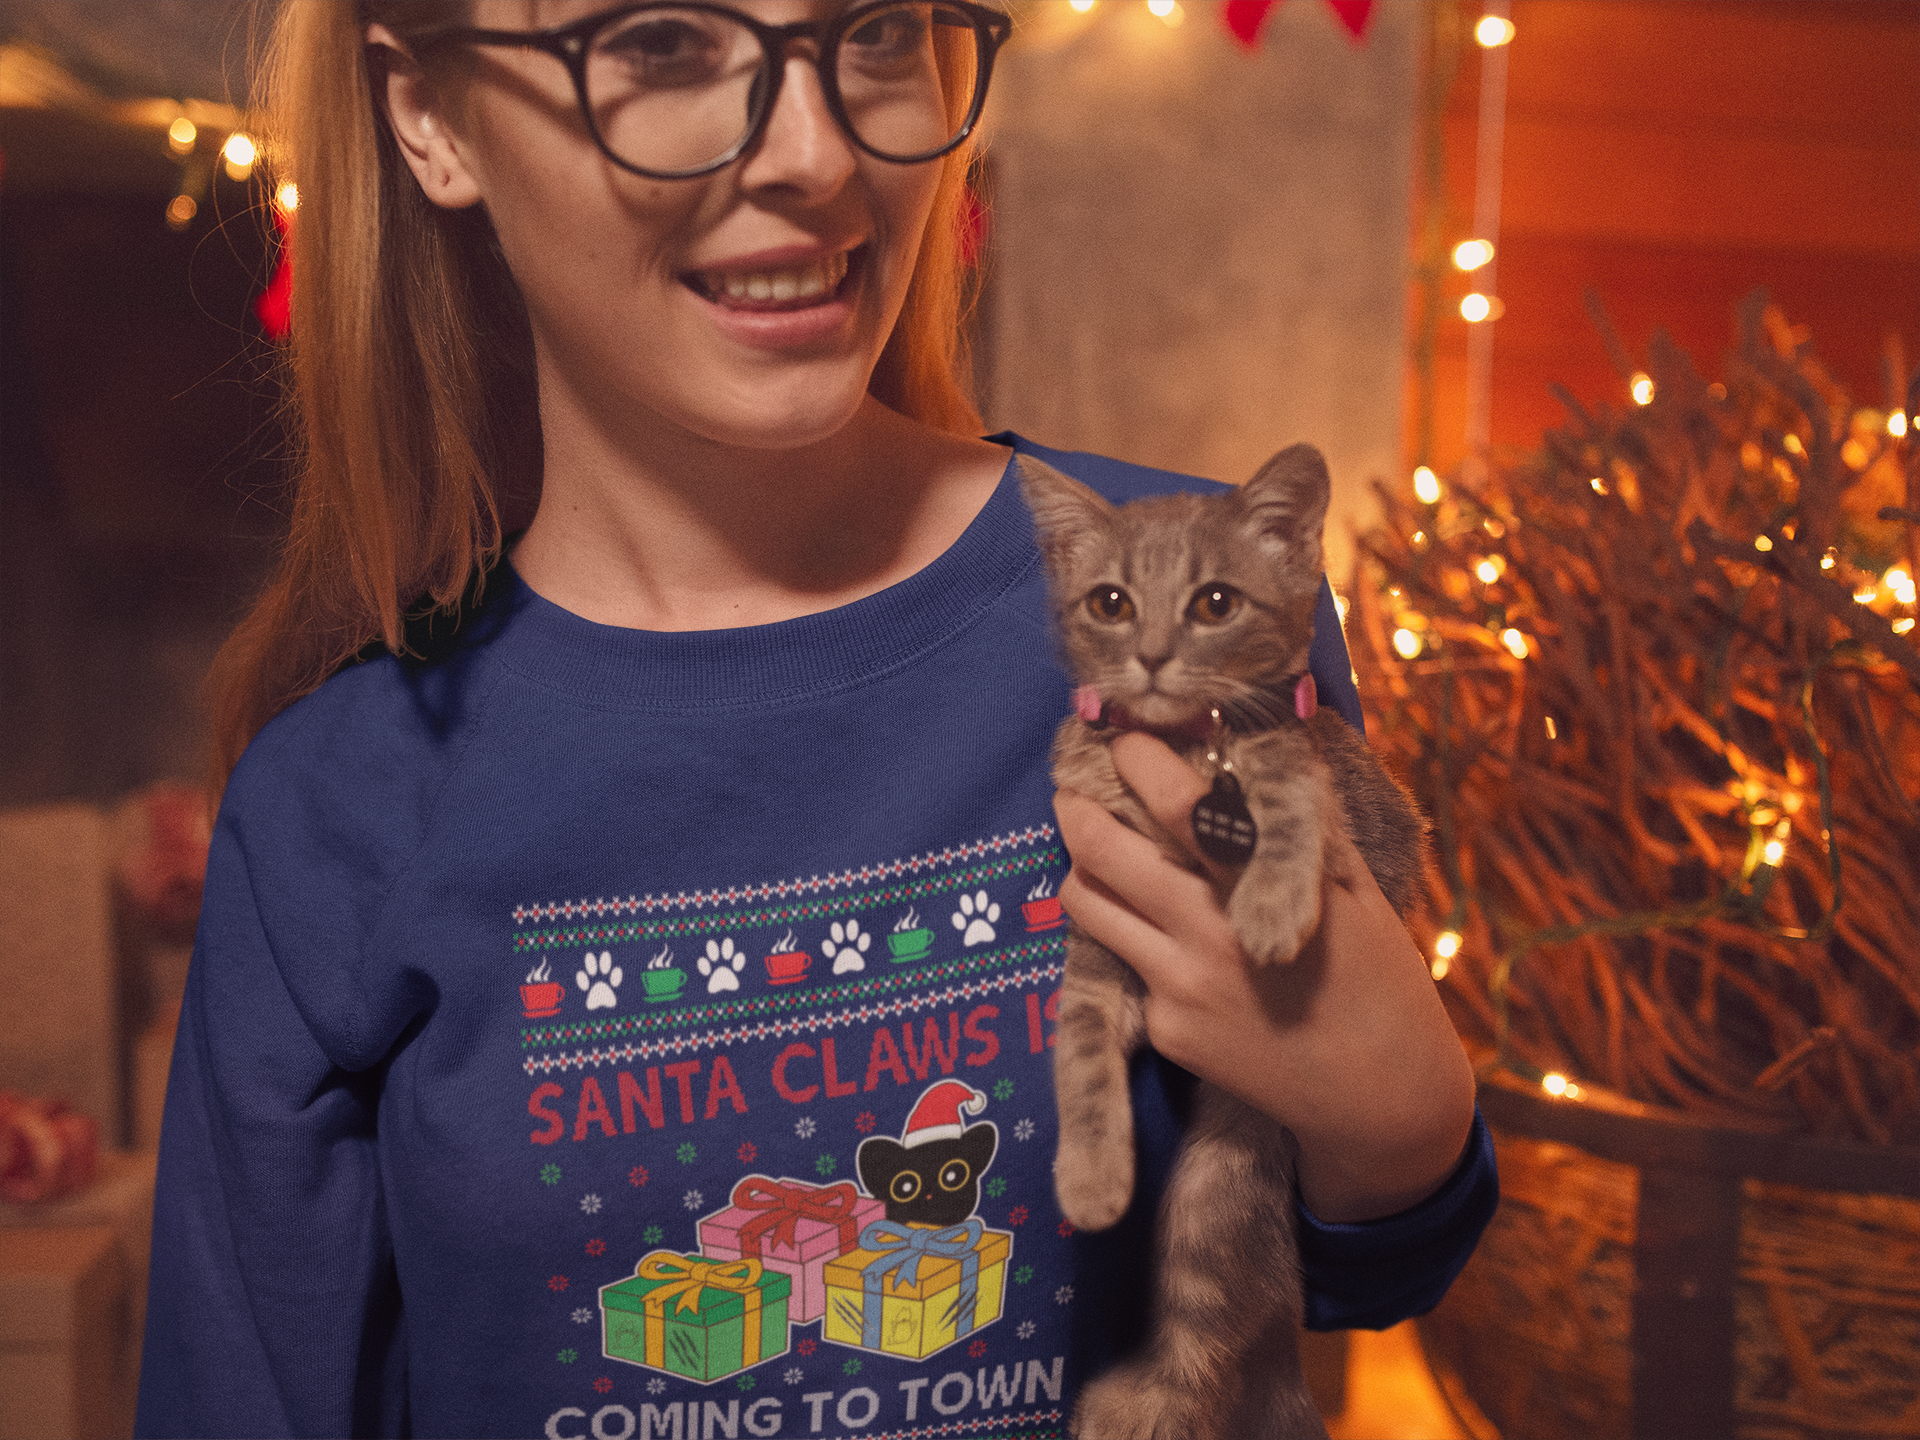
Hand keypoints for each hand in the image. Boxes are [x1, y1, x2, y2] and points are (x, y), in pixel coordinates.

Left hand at [1053, 731, 1476, 1221]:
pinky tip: (1157, 930)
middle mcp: (1206, 935)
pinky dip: (1130, 937)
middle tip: (1076, 790)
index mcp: (1260, 888)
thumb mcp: (1359, 890)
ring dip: (1084, 869)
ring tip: (1099, 851)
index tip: (1126, 737)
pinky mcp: (1165, 1032)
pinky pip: (1123, 963)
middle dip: (1076, 807)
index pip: (1177, 803)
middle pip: (1099, 850)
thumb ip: (1304, 826)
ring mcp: (1178, 988)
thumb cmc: (1380, 979)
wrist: (1381, 1099)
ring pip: (1087, 906)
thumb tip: (1273, 749)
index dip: (1139, 759)